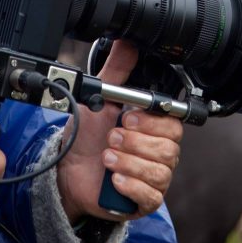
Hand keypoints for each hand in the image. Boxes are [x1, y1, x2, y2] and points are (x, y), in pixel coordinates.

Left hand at [55, 40, 183, 222]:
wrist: (69, 170)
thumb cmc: (89, 136)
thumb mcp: (100, 100)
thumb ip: (117, 72)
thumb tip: (128, 42)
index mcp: (155, 127)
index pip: (173, 123)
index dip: (152, 121)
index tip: (127, 117)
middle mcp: (160, 151)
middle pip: (168, 147)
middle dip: (136, 141)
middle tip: (112, 136)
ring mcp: (154, 177)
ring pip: (158, 170)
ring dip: (129, 161)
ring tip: (107, 156)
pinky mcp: (145, 200)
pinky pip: (151, 194)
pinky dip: (130, 184)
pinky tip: (114, 178)